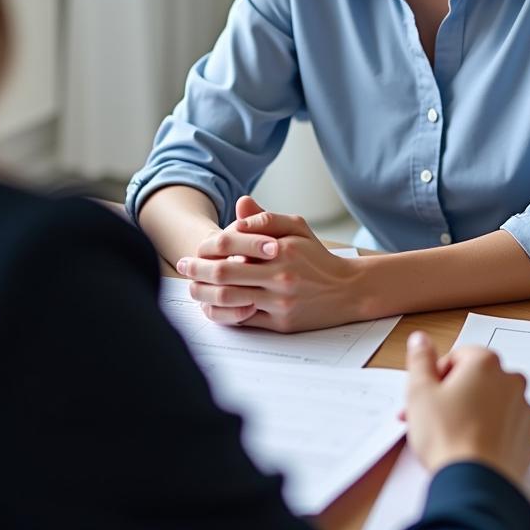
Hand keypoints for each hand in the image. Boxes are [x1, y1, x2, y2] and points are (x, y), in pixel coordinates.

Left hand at [177, 196, 362, 331]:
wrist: (347, 290)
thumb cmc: (317, 257)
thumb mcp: (297, 227)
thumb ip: (266, 218)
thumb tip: (239, 205)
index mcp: (281, 248)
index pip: (232, 243)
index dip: (207, 247)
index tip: (195, 250)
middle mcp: (280, 275)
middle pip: (224, 273)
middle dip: (197, 271)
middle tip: (183, 268)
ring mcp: (280, 302)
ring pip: (229, 299)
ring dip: (203, 294)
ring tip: (192, 288)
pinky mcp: (281, 323)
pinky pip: (243, 319)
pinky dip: (222, 313)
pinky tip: (211, 306)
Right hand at [405, 331, 529, 485]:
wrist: (474, 485)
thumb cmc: (448, 437)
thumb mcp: (419, 391)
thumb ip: (420, 359)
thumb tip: (421, 340)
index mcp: (485, 363)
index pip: (458, 357)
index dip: (438, 376)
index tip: (428, 396)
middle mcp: (511, 382)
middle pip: (478, 379)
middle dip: (456, 394)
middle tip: (436, 416)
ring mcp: (524, 412)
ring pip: (495, 403)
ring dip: (476, 412)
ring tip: (453, 435)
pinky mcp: (529, 440)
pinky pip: (509, 428)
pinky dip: (494, 434)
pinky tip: (474, 447)